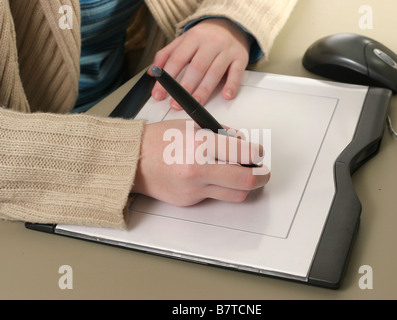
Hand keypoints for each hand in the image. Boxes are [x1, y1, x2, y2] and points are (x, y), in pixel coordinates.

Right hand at [131, 120, 269, 206]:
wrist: (132, 161)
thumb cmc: (158, 140)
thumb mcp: (192, 125)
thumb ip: (220, 134)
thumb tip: (242, 143)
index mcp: (201, 145)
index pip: (244, 152)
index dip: (257, 153)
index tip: (258, 153)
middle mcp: (200, 169)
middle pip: (246, 180)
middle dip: (262, 176)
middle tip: (263, 172)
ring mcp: (194, 189)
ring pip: (235, 195)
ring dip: (244, 186)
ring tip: (242, 175)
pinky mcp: (189, 201)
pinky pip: (214, 197)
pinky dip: (219, 187)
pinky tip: (212, 177)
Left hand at [149, 18, 250, 108]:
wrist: (231, 24)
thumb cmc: (205, 37)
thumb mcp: (184, 40)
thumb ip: (167, 54)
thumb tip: (152, 72)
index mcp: (193, 38)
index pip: (177, 60)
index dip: (166, 79)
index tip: (159, 94)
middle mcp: (210, 43)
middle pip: (196, 67)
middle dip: (184, 88)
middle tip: (176, 103)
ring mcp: (226, 51)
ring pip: (214, 73)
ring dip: (204, 91)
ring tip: (195, 104)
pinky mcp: (240, 58)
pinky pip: (236, 73)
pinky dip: (231, 85)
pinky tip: (226, 96)